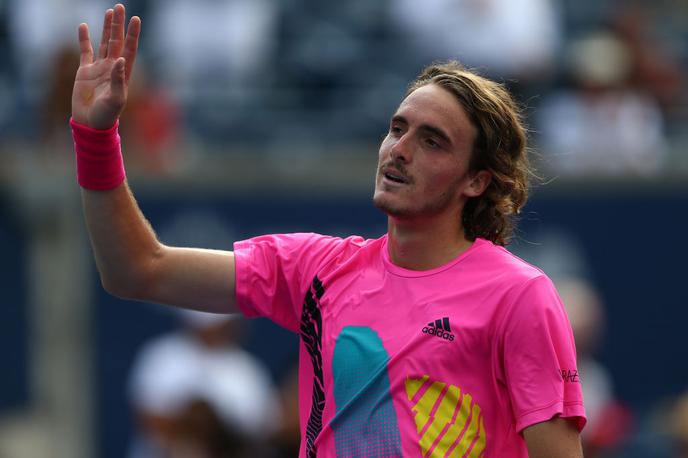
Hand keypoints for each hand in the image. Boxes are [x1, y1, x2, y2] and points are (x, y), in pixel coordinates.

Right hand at [71, 4, 139, 129]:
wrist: (90, 123)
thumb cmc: (107, 115)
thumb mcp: (116, 99)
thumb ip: (118, 79)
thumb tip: (120, 60)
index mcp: (123, 74)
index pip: (129, 49)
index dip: (133, 35)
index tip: (136, 20)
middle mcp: (113, 68)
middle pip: (117, 41)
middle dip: (119, 25)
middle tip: (121, 7)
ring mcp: (99, 68)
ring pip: (104, 43)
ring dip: (107, 28)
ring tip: (110, 12)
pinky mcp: (85, 71)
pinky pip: (85, 51)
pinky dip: (84, 39)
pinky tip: (83, 26)